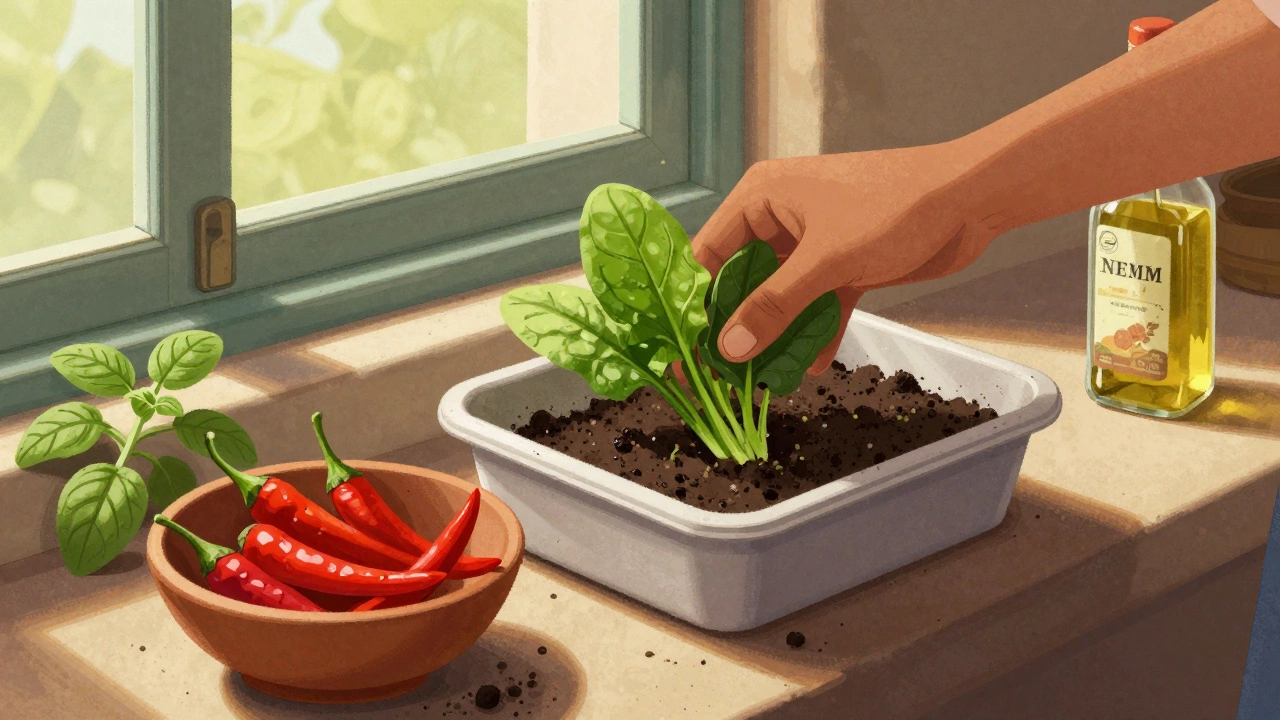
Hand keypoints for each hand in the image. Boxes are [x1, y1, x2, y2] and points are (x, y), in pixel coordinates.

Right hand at [690, 140, 1011, 374]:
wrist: (970, 197)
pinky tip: (811, 365)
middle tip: (724, 374)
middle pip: (741, 281)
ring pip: (780, 297)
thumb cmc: (895, 206)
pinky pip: (815, 303)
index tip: (685, 349)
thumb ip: (776, 306)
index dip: (694, 303)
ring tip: (765, 379)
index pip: (707, 255)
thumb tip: (730, 348)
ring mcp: (813, 241)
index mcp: (761, 197)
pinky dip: (814, 331)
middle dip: (738, 328)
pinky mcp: (843, 263)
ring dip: (777, 336)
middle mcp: (779, 217)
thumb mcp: (827, 261)